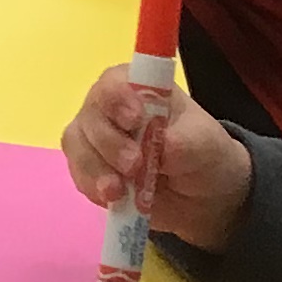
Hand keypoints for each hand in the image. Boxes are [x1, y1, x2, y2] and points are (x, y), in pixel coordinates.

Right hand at [61, 69, 249, 249]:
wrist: (200, 194)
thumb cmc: (201, 152)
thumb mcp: (203, 143)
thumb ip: (183, 141)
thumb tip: (162, 147)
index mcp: (136, 88)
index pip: (114, 83)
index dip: (118, 99)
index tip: (135, 120)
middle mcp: (107, 107)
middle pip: (91, 116)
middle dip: (109, 143)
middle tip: (134, 166)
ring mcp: (93, 138)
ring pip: (77, 146)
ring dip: (96, 170)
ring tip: (119, 192)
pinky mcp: (89, 169)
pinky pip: (79, 175)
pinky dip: (93, 188)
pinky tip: (114, 199)